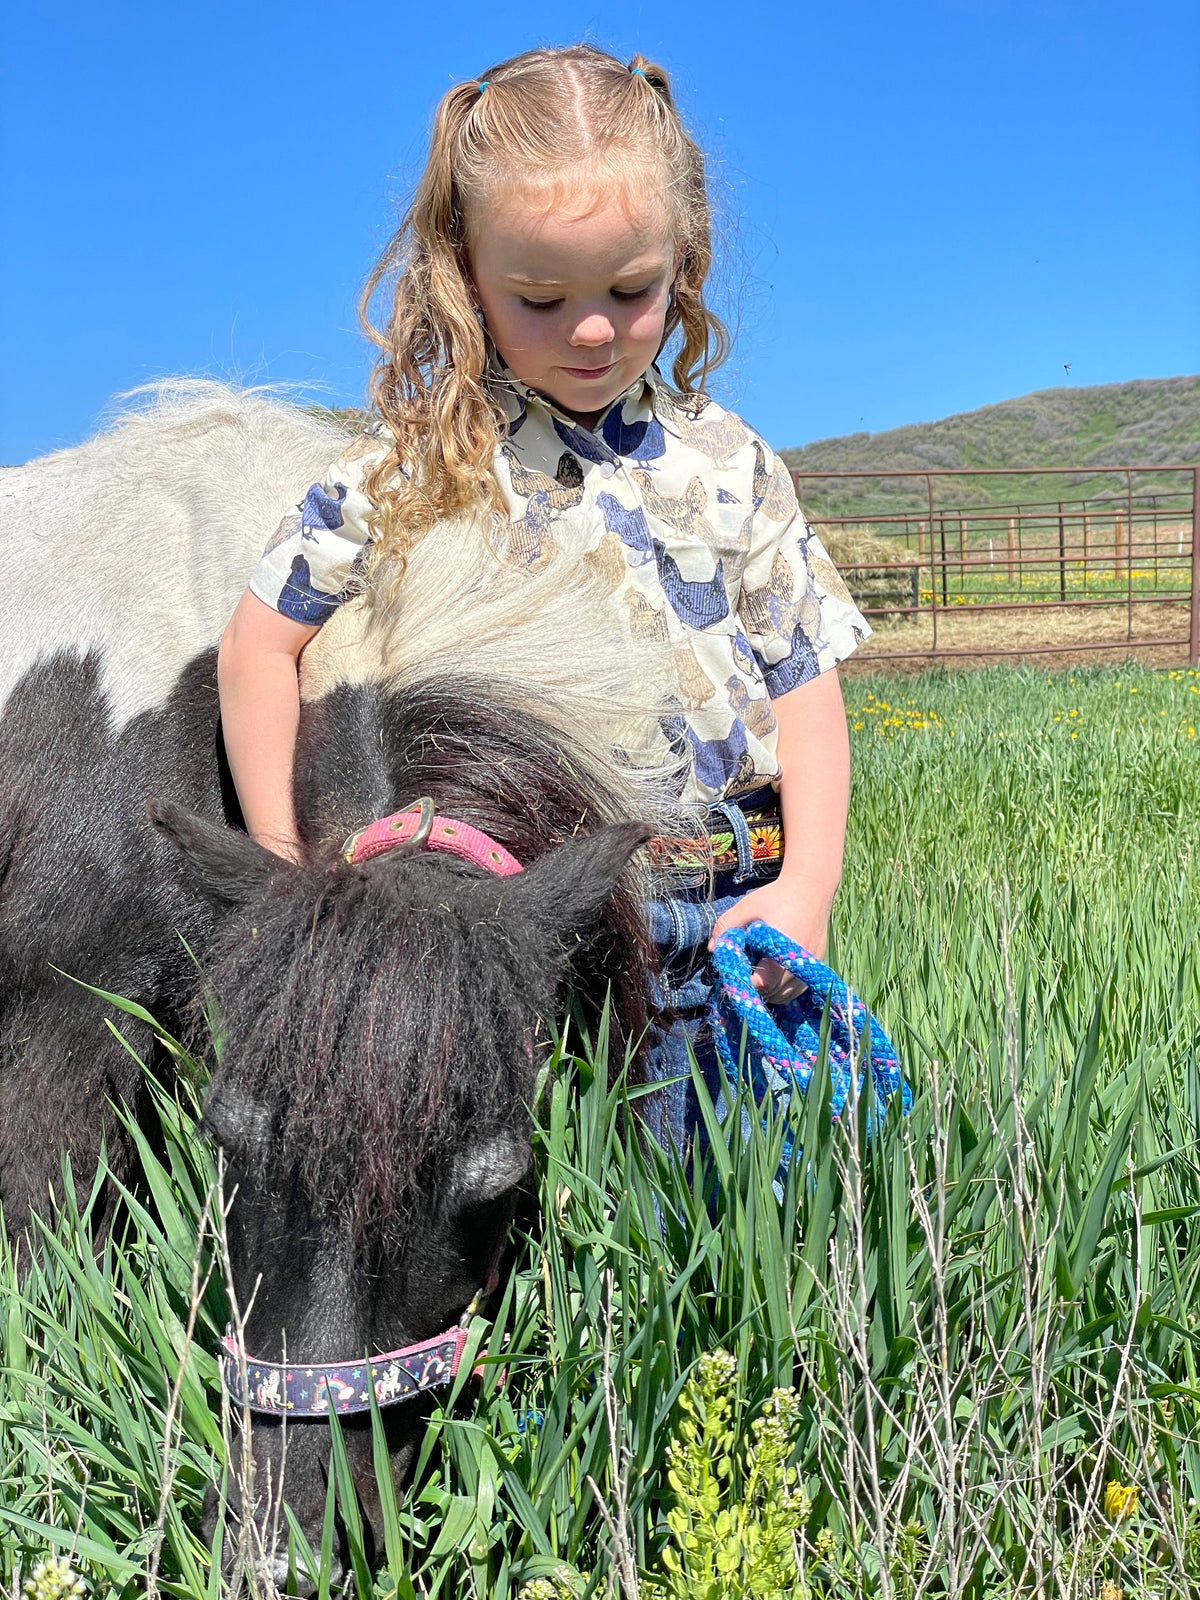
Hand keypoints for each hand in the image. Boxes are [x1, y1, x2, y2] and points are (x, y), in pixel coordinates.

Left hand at [708, 878, 828, 1002]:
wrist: (810, 886)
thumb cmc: (776, 896)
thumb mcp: (746, 906)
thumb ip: (726, 926)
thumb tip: (712, 949)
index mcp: (782, 947)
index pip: (763, 981)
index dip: (746, 981)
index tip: (736, 972)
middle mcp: (800, 960)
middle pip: (774, 992)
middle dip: (755, 988)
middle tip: (744, 972)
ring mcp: (812, 963)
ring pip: (787, 994)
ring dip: (770, 991)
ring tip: (757, 975)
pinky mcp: (818, 963)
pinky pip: (799, 988)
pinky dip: (785, 989)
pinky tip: (773, 976)